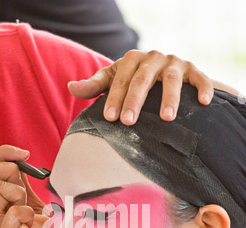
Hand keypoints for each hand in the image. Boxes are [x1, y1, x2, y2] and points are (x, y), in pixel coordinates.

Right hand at [0, 145, 47, 227]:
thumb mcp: (29, 202)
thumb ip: (22, 184)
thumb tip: (22, 159)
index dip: (3, 152)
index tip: (24, 154)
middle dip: (9, 169)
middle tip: (24, 185)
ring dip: (18, 192)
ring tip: (27, 206)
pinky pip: (13, 214)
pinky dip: (26, 212)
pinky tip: (32, 220)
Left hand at [68, 50, 213, 124]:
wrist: (164, 74)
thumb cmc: (133, 81)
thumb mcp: (113, 81)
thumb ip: (94, 85)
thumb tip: (71, 87)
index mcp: (131, 60)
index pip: (121, 79)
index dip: (114, 98)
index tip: (109, 118)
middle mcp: (152, 58)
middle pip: (142, 79)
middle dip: (135, 101)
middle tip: (129, 122)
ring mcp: (174, 63)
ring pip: (171, 78)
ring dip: (169, 98)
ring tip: (166, 119)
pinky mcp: (193, 70)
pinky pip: (200, 78)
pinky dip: (203, 88)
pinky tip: (204, 102)